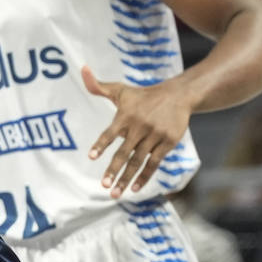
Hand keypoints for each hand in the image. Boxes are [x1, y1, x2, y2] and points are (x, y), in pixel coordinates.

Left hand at [82, 68, 191, 197]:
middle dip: (114, 170)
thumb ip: (98, 86)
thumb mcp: (121, 90)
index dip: (101, 144)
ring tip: (115, 193)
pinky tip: (134, 188)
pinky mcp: (168, 143)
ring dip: (126, 178)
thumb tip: (82, 69)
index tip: (91, 156)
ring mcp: (155, 136)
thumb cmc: (143, 96)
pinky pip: (154, 163)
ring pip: (138, 161)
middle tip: (103, 185)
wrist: (178, 95)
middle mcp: (140, 126)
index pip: (110, 132)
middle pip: (125, 152)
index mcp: (126, 115)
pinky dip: (144, 177)